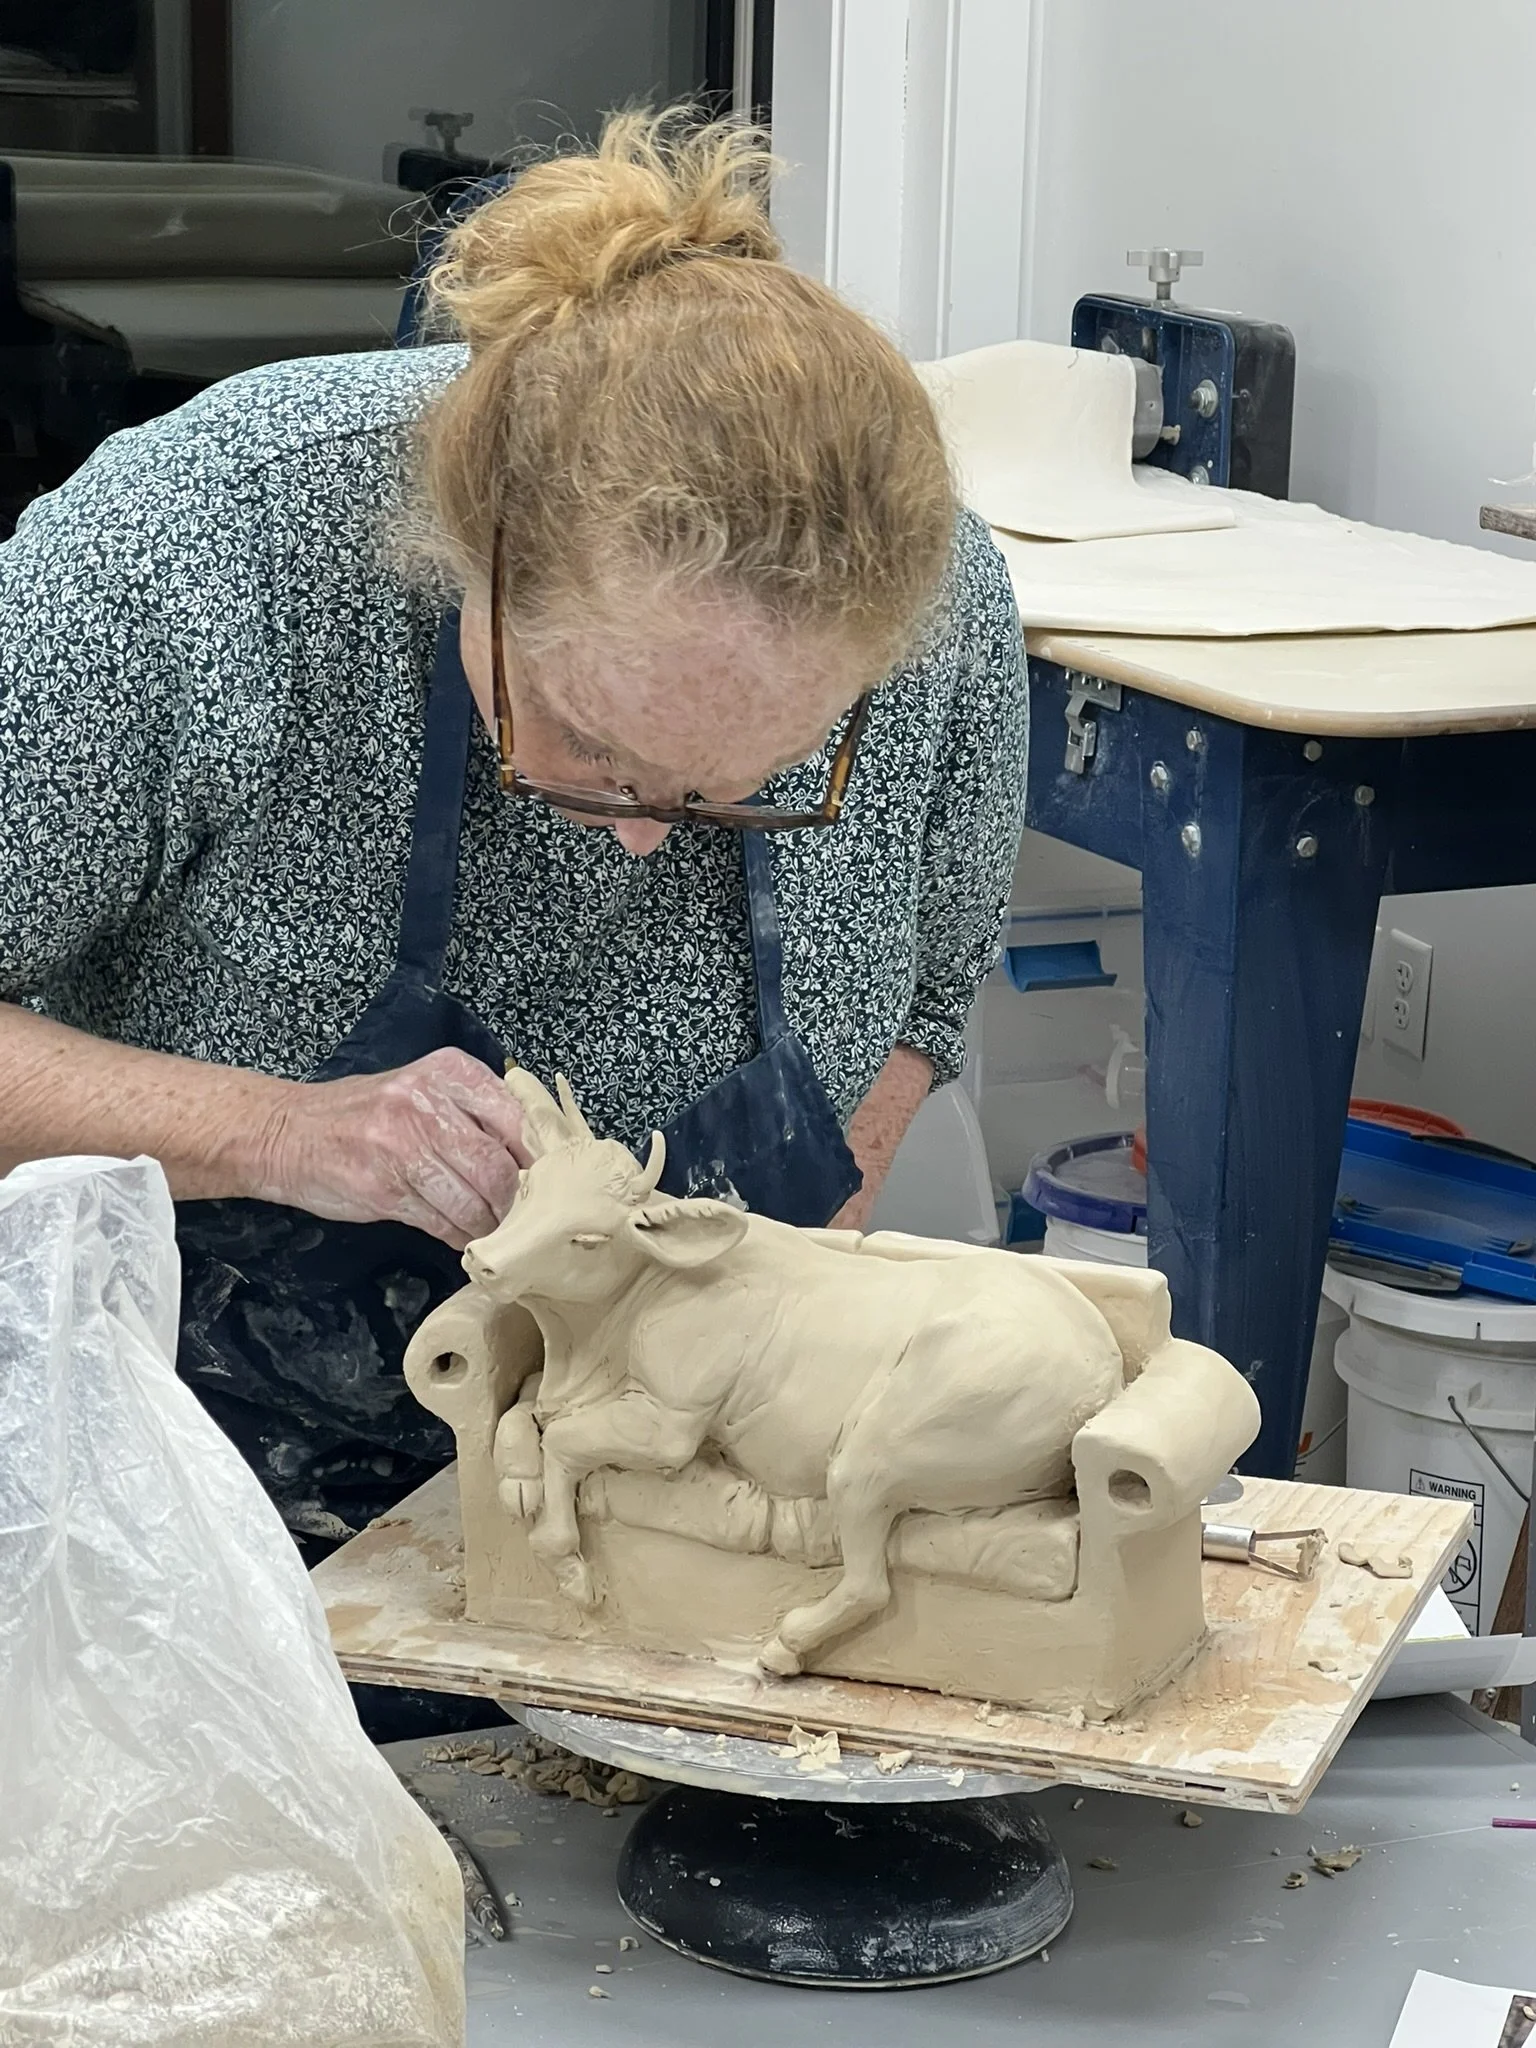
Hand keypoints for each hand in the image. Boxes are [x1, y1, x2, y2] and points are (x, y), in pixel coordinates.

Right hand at [251, 1048, 530, 1248]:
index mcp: (449, 1071)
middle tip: (527, 1219)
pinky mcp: (383, 1187)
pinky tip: (463, 1238)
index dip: (540, 1160)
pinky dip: (460, 1237)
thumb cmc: (365, 1115)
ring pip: (473, 1200)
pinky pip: (441, 1222)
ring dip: (489, 1226)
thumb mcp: (422, 1090)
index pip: (518, 1119)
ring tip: (495, 1233)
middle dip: (517, 1202)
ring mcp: (402, 1144)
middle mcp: (426, 1102)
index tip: (552, 1184)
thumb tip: (534, 1161)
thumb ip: (475, 1115)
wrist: (285, 1132)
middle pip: (500, 1166)